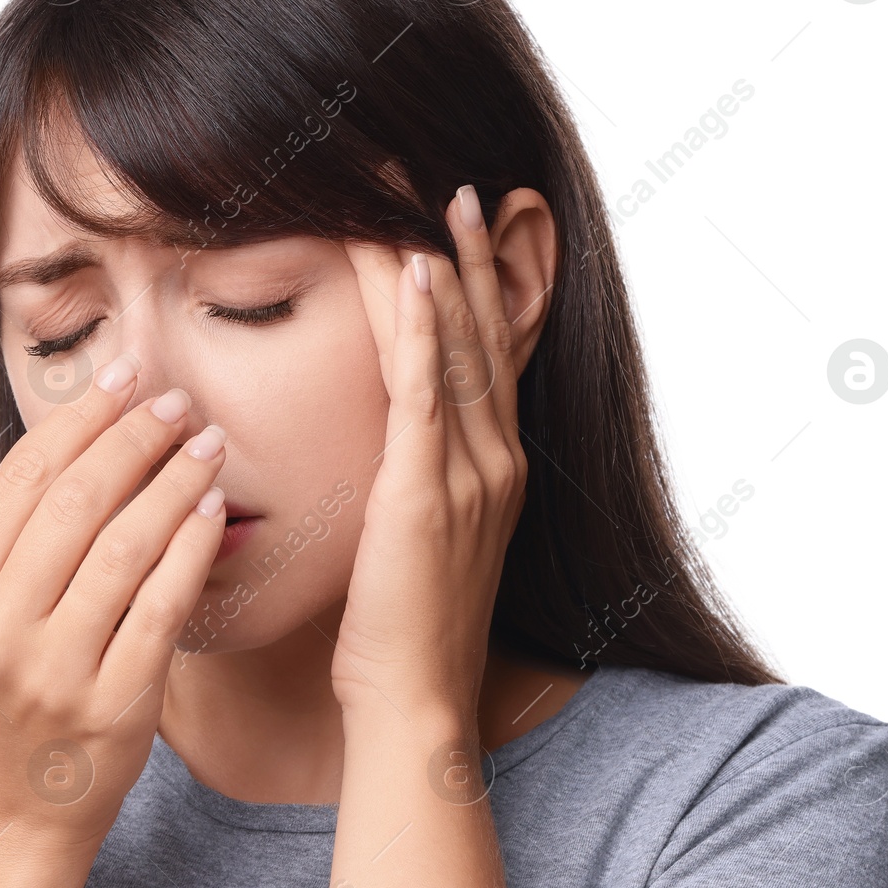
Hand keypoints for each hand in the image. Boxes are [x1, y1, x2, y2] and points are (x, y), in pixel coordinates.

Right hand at [0, 358, 226, 853]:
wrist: (2, 822)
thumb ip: (8, 544)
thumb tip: (77, 440)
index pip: (22, 478)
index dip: (80, 418)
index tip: (124, 376)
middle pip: (75, 500)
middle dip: (134, 437)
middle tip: (177, 402)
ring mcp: (53, 669)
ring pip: (124, 545)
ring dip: (172, 482)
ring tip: (206, 445)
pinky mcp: (112, 705)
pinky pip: (161, 607)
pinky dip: (191, 549)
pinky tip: (213, 511)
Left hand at [333, 187, 532, 724]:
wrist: (413, 699)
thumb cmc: (404, 630)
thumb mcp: (419, 542)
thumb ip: (417, 485)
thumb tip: (391, 452)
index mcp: (494, 473)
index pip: (490, 362)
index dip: (483, 293)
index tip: (468, 233)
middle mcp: (496, 464)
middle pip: (486, 341)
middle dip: (474, 261)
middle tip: (463, 188)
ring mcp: (470, 477)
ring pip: (459, 351)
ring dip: (447, 272)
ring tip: (439, 203)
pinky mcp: (425, 494)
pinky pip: (424, 391)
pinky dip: (419, 327)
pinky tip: (410, 272)